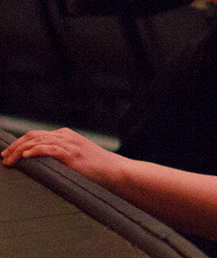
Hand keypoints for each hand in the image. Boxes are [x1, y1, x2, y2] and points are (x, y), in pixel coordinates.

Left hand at [2, 128, 125, 183]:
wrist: (116, 171)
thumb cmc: (97, 169)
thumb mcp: (76, 158)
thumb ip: (60, 156)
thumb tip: (40, 165)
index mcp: (66, 136)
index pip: (36, 135)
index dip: (18, 144)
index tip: (7, 154)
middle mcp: (66, 136)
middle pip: (32, 136)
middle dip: (14, 146)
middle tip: (3, 158)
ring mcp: (69, 144)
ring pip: (37, 141)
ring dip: (19, 151)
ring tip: (9, 160)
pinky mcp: (72, 154)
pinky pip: (49, 149)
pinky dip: (35, 151)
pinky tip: (25, 156)